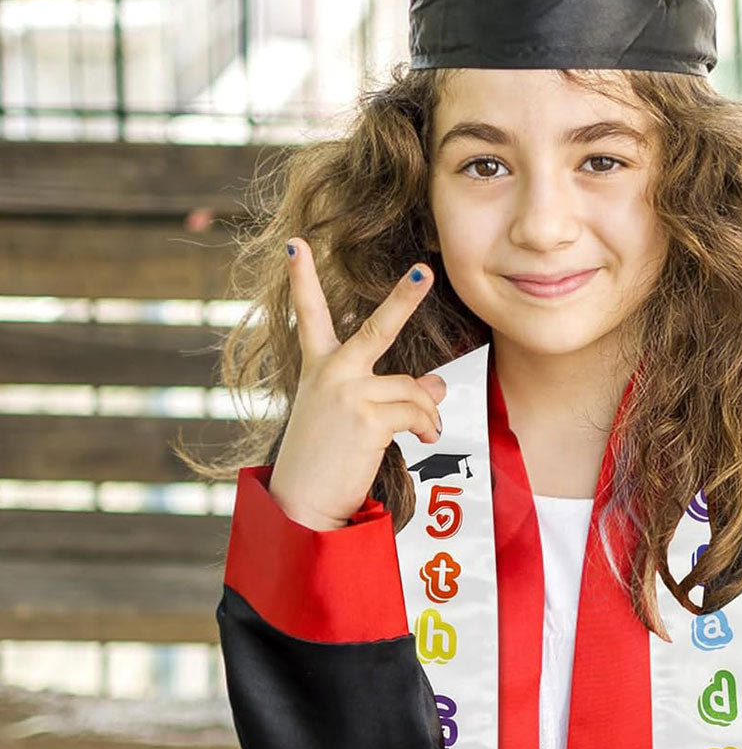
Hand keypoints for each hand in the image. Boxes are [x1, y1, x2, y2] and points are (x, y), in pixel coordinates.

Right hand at [268, 239, 446, 530]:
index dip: (301, 278)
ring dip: (427, 412)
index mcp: (318, 367)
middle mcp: (331, 373)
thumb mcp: (354, 417)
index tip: (296, 244)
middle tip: (424, 270)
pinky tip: (421, 440)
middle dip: (405, 296)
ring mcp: (348, 392)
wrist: (301, 504)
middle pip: (377, 327)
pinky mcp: (367, 416)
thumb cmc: (325, 459)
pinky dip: (427, 426)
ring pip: (413, 387)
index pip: (308, 315)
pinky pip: (417, 411)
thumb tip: (438, 382)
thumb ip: (393, 392)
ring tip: (423, 431)